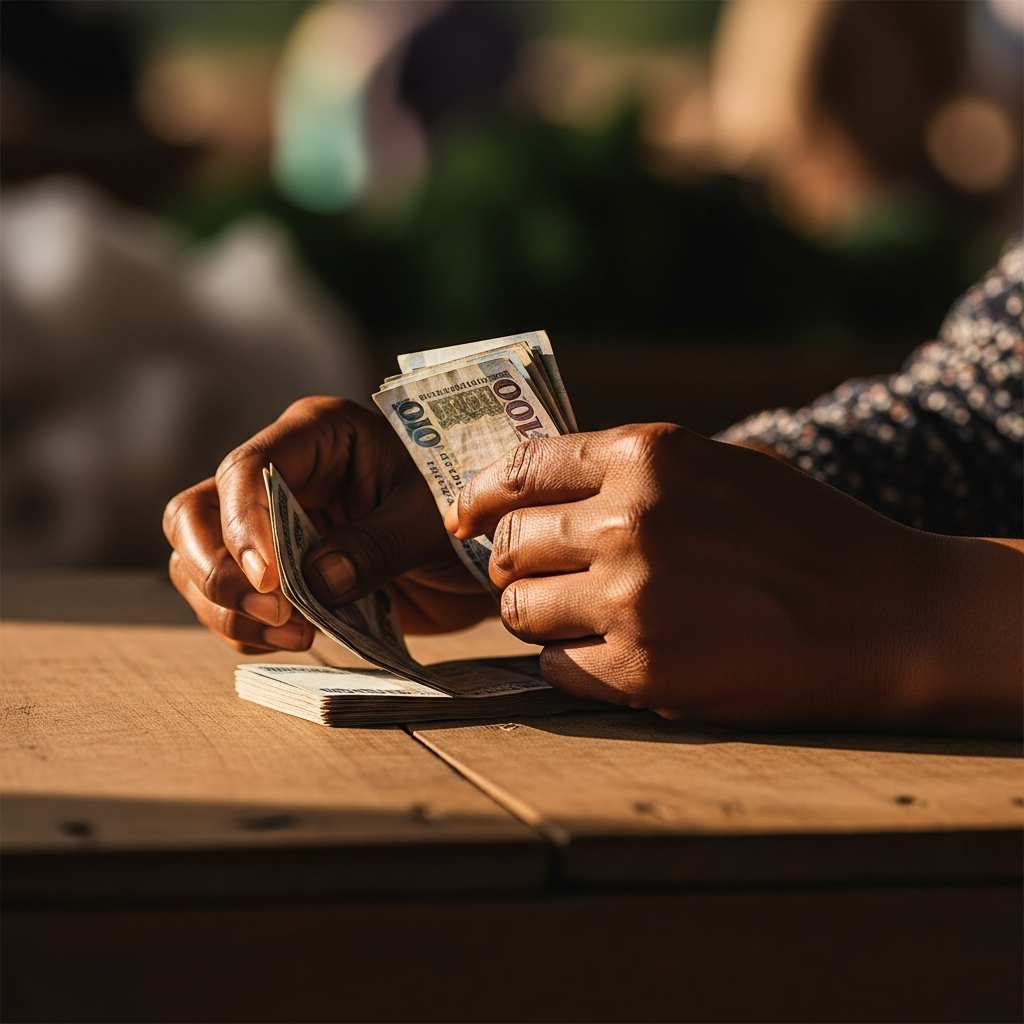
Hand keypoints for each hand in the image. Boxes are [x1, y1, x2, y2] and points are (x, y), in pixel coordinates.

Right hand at [164, 396, 489, 653]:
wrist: (473, 564)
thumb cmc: (461, 524)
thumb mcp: (429, 525)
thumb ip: (376, 546)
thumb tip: (314, 580)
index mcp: (318, 435)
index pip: (247, 469)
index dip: (244, 525)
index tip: (272, 581)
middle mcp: (280, 473)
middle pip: (194, 514)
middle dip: (219, 572)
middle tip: (278, 612)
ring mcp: (267, 523)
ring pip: (196, 562)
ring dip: (230, 610)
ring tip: (298, 634)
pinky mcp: (270, 572)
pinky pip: (223, 601)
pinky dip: (245, 630)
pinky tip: (298, 639)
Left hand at [446, 424, 1022, 733]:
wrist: (887, 615)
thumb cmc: (809, 535)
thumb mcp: (724, 467)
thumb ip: (638, 472)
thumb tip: (553, 488)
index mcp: (647, 456)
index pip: (522, 468)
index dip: (481, 494)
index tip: (464, 516)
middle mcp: (628, 520)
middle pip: (509, 544)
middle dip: (510, 563)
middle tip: (529, 577)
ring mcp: (630, 598)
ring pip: (518, 609)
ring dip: (535, 614)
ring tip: (572, 618)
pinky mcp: (640, 670)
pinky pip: (554, 667)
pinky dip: (567, 663)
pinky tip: (606, 656)